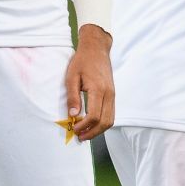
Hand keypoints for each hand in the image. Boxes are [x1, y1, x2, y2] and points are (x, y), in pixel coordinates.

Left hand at [63, 23, 114, 141]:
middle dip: (92, 132)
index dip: (84, 126)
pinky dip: (102, 123)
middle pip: (105, 122)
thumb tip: (73, 115)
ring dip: (98, 130)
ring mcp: (113, 95)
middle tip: (80, 137)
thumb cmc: (82, 61)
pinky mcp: (113, 95)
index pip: (94, 115)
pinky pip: (111, 113)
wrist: (97, 49)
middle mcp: (109, 94)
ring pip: (110, 120)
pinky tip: (92, 124)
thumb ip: (72, 97)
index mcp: (98, 89)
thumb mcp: (71, 77)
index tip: (74, 129)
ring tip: (85, 133)